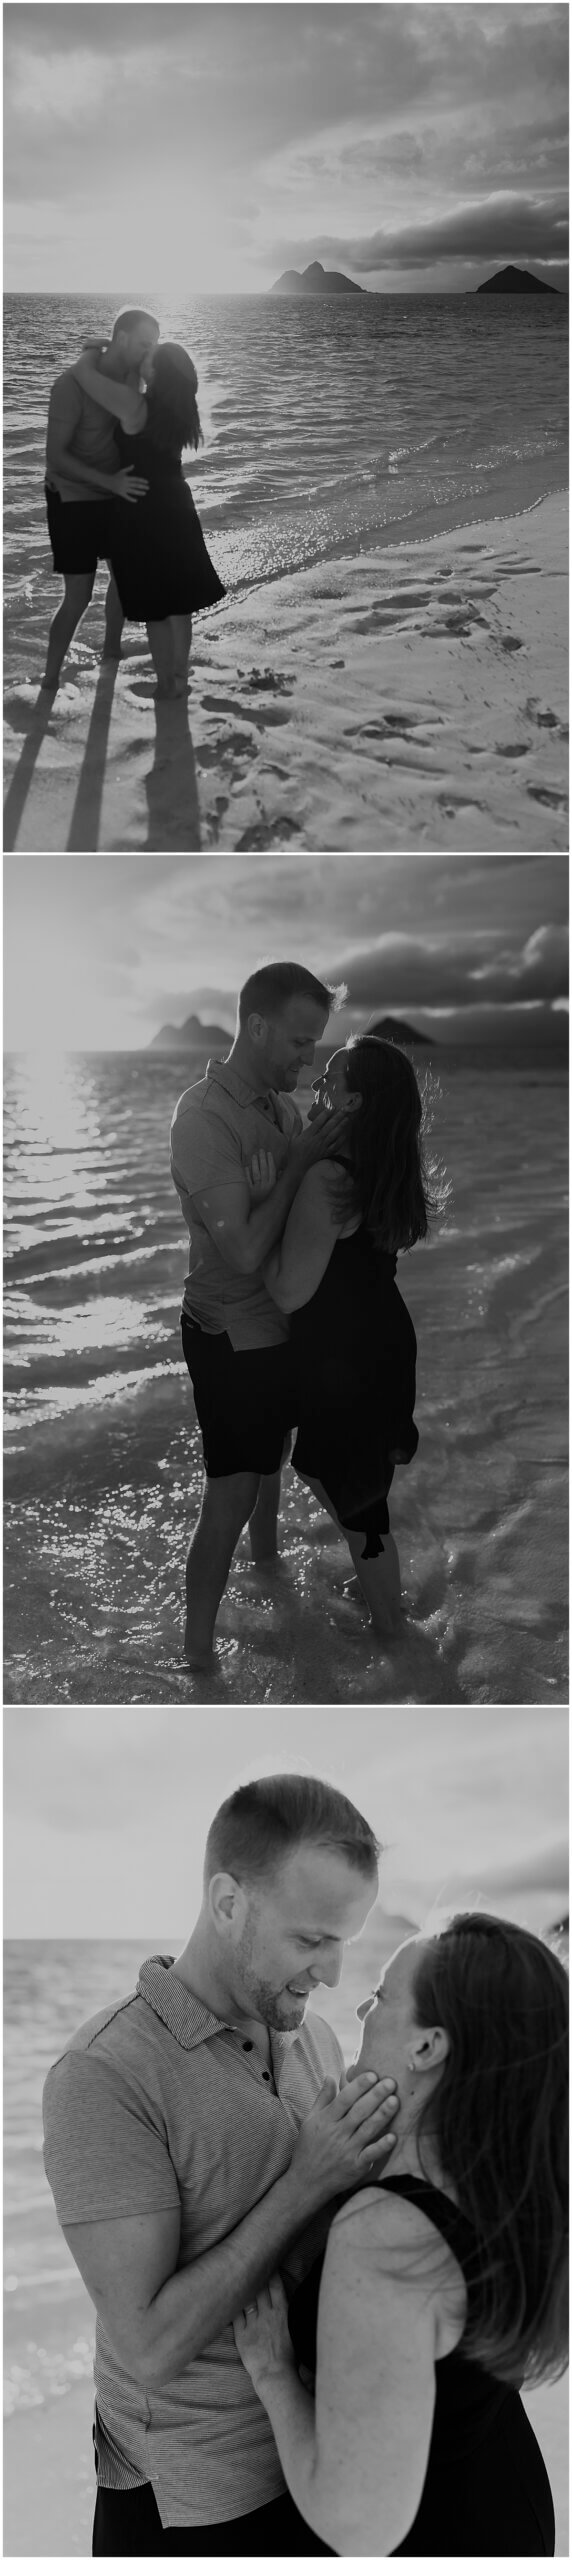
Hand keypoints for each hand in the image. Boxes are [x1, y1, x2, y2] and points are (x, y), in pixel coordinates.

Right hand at [112, 467, 148, 502]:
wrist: (108, 482)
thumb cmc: (116, 476)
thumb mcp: (122, 472)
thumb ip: (128, 469)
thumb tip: (133, 465)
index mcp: (126, 478)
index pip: (136, 479)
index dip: (142, 480)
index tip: (147, 482)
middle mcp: (125, 483)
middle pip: (135, 485)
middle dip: (142, 486)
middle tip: (148, 488)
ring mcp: (123, 489)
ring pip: (133, 491)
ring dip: (139, 492)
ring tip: (145, 493)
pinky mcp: (121, 493)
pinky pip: (127, 497)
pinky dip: (131, 499)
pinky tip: (136, 500)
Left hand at [233, 2275, 293, 2397]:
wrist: (275, 2375)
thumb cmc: (291, 2358)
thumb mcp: (297, 2331)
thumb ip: (292, 2316)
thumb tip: (290, 2304)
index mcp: (283, 2312)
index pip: (275, 2286)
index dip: (271, 2273)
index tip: (268, 2265)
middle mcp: (266, 2314)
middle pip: (259, 2289)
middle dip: (256, 2277)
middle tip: (251, 2267)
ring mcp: (253, 2324)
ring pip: (247, 2300)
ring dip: (244, 2290)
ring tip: (239, 2279)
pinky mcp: (241, 2335)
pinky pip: (235, 2316)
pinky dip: (234, 2306)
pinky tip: (229, 2299)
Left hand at [245, 1147, 277, 1200]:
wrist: (260, 1215)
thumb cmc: (268, 1201)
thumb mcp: (276, 1192)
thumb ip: (278, 1181)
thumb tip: (281, 1170)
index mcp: (273, 1186)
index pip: (272, 1171)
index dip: (271, 1161)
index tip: (269, 1153)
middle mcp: (265, 1187)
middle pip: (264, 1170)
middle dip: (263, 1159)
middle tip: (261, 1150)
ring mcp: (257, 1189)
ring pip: (256, 1174)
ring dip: (255, 1164)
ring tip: (254, 1155)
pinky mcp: (249, 1193)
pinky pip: (248, 1182)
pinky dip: (247, 1174)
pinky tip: (246, 1166)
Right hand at [287, 2071, 397, 2208]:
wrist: (306, 2182)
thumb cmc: (308, 2148)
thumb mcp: (310, 2121)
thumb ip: (322, 2098)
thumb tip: (330, 2076)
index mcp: (326, 2121)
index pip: (344, 2099)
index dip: (358, 2086)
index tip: (372, 2074)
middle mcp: (337, 2134)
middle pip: (359, 2112)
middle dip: (375, 2096)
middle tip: (390, 2082)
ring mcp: (347, 2151)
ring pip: (368, 2129)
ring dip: (382, 2115)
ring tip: (395, 2101)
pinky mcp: (355, 2166)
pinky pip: (370, 2154)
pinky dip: (381, 2146)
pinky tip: (393, 2136)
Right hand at [291, 1108, 352, 1174]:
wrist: (298, 1168)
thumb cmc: (294, 1153)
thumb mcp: (292, 1139)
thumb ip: (296, 1127)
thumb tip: (296, 1115)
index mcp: (307, 1136)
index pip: (317, 1123)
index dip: (325, 1114)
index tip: (331, 1107)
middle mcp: (316, 1141)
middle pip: (328, 1127)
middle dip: (336, 1117)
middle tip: (344, 1109)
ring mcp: (322, 1148)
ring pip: (334, 1135)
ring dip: (341, 1126)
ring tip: (347, 1118)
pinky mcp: (326, 1153)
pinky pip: (335, 1146)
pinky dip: (341, 1140)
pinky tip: (346, 1133)